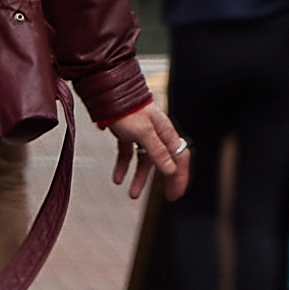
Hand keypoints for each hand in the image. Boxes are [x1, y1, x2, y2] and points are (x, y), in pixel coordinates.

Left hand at [93, 90, 181, 205]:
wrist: (108, 92)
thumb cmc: (128, 109)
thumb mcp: (144, 133)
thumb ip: (158, 152)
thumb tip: (171, 170)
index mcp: (166, 132)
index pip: (180, 157)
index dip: (181, 176)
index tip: (176, 193)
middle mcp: (156, 134)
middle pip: (165, 161)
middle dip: (166, 180)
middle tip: (167, 197)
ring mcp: (142, 134)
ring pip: (144, 161)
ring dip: (139, 178)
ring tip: (132, 194)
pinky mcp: (128, 134)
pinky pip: (128, 155)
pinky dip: (124, 166)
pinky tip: (117, 178)